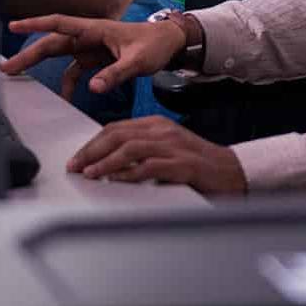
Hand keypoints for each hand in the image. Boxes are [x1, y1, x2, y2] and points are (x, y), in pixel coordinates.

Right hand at [0, 12, 184, 101]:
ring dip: (40, 65)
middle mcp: (89, 36)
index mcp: (96, 29)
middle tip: (6, 67)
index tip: (14, 26)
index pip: (60, 24)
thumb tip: (94, 87)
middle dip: (29, 53)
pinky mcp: (96, 59)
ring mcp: (91, 47)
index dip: (36, 24)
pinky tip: (64, 98)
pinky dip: (67, 83)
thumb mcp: (138, 60)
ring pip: (59, 55)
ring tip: (19, 78)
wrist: (170, 43)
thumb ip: (116, 74)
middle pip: (53, 42)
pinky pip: (74, 69)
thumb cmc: (155, 44)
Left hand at [67, 117, 247, 195]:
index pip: (117, 127)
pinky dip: (129, 174)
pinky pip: (149, 167)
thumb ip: (141, 150)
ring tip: (89, 173)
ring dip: (105, 162)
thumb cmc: (197, 164)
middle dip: (92, 150)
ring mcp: (173, 147)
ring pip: (130, 148)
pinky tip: (116, 181)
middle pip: (119, 134)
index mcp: (157, 125)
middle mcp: (163, 131)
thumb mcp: (166, 149)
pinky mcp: (182, 165)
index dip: (93, 142)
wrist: (230, 171)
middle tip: (75, 165)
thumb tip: (108, 161)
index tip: (77, 157)